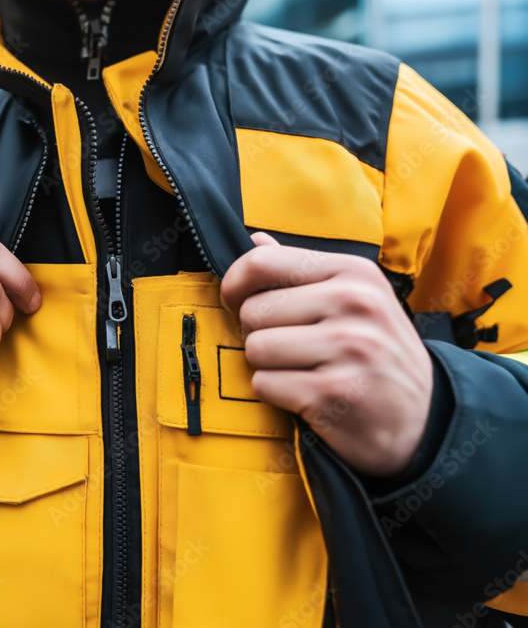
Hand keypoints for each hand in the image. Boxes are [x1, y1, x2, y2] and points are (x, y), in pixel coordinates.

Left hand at [220, 233, 433, 475]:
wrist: (422, 416)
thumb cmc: (375, 352)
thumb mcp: (353, 299)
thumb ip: (302, 270)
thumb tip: (256, 240)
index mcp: (353, 272)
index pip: (261, 262)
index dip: (235, 284)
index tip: (237, 302)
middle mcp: (354, 303)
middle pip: (253, 310)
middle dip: (257, 333)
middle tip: (289, 347)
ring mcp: (347, 347)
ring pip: (255, 348)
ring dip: (266, 366)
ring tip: (301, 370)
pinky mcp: (334, 390)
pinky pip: (264, 384)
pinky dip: (276, 393)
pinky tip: (307, 394)